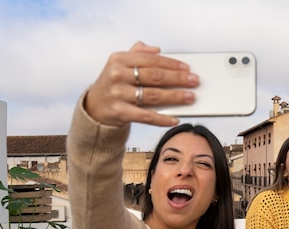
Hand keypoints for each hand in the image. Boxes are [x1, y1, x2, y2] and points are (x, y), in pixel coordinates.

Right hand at [85, 41, 199, 126]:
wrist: (94, 106)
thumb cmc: (113, 83)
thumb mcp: (119, 64)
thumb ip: (137, 53)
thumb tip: (157, 49)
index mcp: (119, 59)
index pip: (151, 60)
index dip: (172, 64)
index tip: (187, 68)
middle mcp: (118, 75)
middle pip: (155, 76)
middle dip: (178, 79)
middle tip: (194, 81)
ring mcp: (118, 94)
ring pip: (153, 96)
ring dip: (175, 97)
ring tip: (190, 97)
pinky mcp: (120, 112)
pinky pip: (146, 116)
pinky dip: (162, 119)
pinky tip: (175, 119)